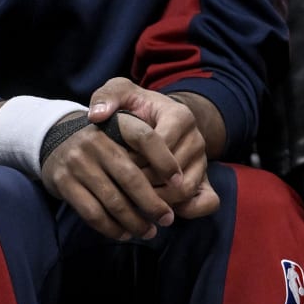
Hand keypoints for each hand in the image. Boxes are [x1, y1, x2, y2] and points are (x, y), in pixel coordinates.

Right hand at [39, 119, 175, 241]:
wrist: (55, 142)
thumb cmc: (104, 142)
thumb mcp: (122, 131)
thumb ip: (146, 147)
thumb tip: (177, 182)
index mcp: (116, 124)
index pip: (146, 138)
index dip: (165, 160)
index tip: (179, 181)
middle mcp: (95, 141)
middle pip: (131, 177)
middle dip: (153, 203)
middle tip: (168, 219)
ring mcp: (78, 163)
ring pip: (113, 201)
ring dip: (135, 221)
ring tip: (150, 231)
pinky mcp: (63, 183)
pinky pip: (92, 213)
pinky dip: (111, 227)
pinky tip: (125, 233)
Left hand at [87, 77, 218, 218]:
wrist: (161, 119)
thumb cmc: (138, 108)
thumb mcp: (122, 93)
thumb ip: (107, 97)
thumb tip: (96, 116)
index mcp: (180, 116)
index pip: (160, 145)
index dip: (135, 159)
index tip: (116, 164)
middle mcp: (197, 139)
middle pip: (172, 172)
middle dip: (143, 184)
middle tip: (119, 190)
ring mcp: (203, 161)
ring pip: (185, 189)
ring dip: (158, 200)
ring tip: (133, 203)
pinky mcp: (206, 179)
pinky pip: (206, 202)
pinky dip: (184, 210)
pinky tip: (158, 209)